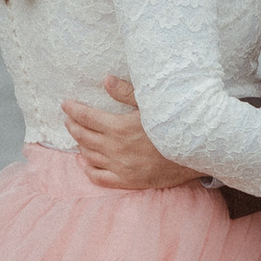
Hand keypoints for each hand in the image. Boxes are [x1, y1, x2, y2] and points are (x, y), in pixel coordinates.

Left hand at [63, 74, 205, 192]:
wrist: (196, 153)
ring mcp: (120, 167)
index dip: (73, 109)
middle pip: (83, 136)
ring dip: (80, 144)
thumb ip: (126, 93)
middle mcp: (116, 149)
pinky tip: (87, 162)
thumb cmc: (173, 124)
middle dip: (72, 125)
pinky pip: (99, 178)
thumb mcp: (152, 104)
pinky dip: (89, 169)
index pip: (86, 117)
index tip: (65, 104)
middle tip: (68, 118)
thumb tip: (105, 79)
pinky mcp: (127, 181)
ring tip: (78, 136)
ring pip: (89, 156)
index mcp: (119, 127)